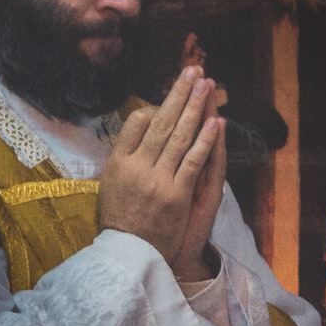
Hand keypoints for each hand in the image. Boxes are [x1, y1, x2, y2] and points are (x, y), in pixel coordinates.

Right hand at [98, 66, 221, 269]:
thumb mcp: (111, 184)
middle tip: (193, 70)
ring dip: (194, 108)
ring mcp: (157, 181)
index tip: (173, 90)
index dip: (158, 105)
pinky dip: (204, 140)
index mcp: (118, 163)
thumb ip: (124, 153)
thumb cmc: (122, 219)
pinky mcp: (176, 195)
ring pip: (178, 136)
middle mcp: (136, 168)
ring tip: (206, 85)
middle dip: (179, 94)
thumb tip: (140, 120)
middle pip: (160, 122)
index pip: (138, 123)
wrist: (130, 255)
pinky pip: (193, 161)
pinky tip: (215, 121)